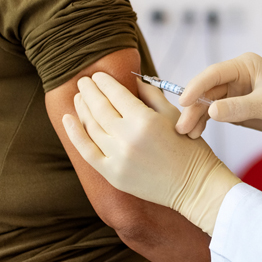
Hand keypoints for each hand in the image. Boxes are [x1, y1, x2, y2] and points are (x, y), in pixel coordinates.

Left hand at [62, 73, 240, 234]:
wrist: (194, 185)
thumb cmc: (189, 149)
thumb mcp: (174, 115)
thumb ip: (151, 95)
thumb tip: (133, 80)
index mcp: (145, 120)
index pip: (116, 94)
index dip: (104, 82)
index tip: (98, 75)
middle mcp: (127, 137)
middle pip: (99, 108)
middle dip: (89, 91)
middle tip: (83, 81)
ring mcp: (117, 157)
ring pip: (91, 127)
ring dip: (82, 108)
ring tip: (79, 97)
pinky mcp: (112, 174)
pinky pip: (86, 151)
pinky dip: (75, 134)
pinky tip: (68, 120)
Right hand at [176, 52, 261, 150]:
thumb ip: (240, 108)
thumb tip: (211, 111)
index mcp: (245, 66)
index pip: (214, 74)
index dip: (196, 87)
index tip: (184, 102)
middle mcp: (236, 77)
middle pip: (207, 91)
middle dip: (193, 108)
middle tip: (181, 127)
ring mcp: (235, 94)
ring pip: (208, 104)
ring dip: (196, 117)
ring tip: (187, 134)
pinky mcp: (236, 109)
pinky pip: (215, 114)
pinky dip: (205, 123)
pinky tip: (197, 134)